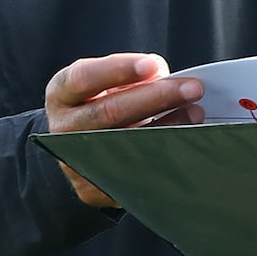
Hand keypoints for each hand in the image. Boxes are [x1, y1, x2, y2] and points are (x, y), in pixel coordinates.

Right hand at [43, 53, 203, 206]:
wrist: (79, 146)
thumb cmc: (101, 102)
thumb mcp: (106, 82)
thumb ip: (131, 75)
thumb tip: (161, 76)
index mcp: (61, 94)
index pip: (85, 78)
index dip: (120, 70)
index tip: (155, 66)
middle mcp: (62, 129)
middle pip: (110, 112)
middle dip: (156, 98)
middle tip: (192, 89)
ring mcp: (74, 162)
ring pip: (125, 144)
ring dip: (167, 127)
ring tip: (195, 112)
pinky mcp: (92, 190)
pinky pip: (133, 172)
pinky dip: (162, 155)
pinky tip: (185, 142)